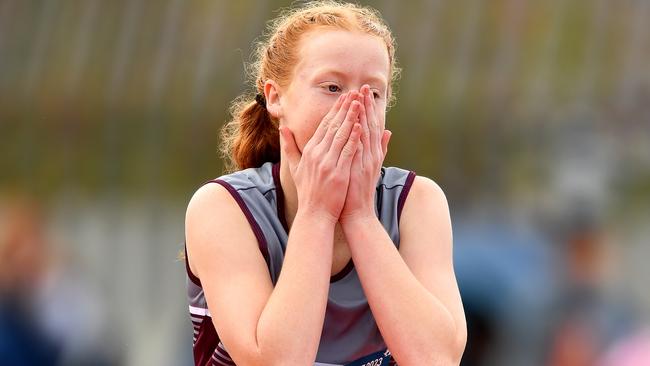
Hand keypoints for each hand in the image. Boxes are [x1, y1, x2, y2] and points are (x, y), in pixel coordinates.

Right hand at [279, 92, 362, 224]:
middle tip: (353, 93)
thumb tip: (282, 129)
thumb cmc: (308, 192)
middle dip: (344, 108)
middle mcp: (317, 155)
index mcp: (309, 151)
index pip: (323, 126)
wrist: (314, 214)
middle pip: (332, 126)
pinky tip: (360, 126)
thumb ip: (289, 147)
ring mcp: (327, 163)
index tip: (343, 98)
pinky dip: (353, 138)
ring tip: (359, 104)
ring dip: (350, 118)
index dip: (334, 110)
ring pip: (340, 135)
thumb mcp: (295, 167)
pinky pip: (347, 151)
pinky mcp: (337, 173)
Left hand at [339, 85, 390, 223]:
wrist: (358, 212)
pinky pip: (360, 149)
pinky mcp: (361, 169)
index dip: (368, 108)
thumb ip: (380, 149)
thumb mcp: (370, 167)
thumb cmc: (358, 191)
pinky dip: (359, 135)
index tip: (363, 92)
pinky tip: (356, 122)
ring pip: (366, 133)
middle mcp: (372, 155)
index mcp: (372, 153)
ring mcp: (367, 161)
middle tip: (363, 87)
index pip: (371, 125)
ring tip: (359, 97)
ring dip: (363, 115)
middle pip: (370, 125)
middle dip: (366, 105)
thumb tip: (389, 132)